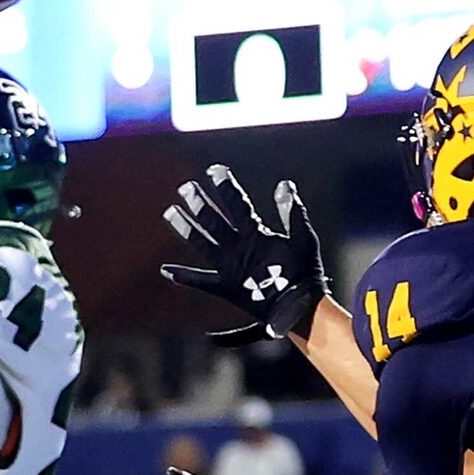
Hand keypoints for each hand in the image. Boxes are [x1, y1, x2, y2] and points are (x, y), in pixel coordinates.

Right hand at [161, 164, 328, 343]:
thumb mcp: (303, 237)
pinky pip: (202, 282)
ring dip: (189, 228)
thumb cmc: (305, 272)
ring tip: (171, 212)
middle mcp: (240, 247)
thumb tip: (285, 185)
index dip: (226, 187)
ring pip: (205, 243)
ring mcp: (232, 266)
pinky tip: (168, 271)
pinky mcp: (228, 288)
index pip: (237, 204)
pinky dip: (186, 277)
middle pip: (216, 220)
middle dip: (200, 203)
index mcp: (256, 233)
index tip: (214, 170)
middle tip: (185, 187)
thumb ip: (292, 212)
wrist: (302, 304)